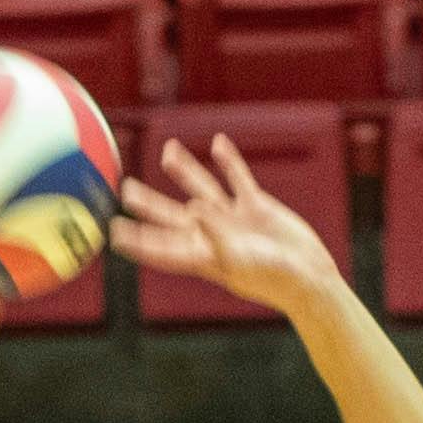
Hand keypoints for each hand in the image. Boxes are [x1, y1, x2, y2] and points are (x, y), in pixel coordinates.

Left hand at [111, 135, 340, 313]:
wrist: (309, 277)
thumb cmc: (274, 279)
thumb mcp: (240, 259)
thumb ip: (216, 233)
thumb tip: (193, 208)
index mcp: (203, 256)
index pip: (162, 247)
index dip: (138, 239)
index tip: (114, 232)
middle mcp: (213, 236)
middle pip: (172, 216)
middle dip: (148, 204)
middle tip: (125, 190)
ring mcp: (234, 219)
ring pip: (202, 189)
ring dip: (184, 170)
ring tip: (167, 151)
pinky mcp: (257, 206)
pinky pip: (238, 178)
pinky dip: (228, 162)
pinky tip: (219, 143)